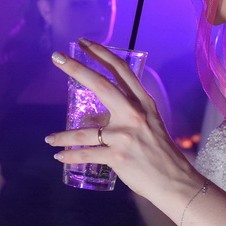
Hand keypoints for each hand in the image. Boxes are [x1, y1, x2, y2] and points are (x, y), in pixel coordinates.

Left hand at [45, 39, 200, 205]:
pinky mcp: (118, 157)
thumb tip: (101, 113)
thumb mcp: (150, 124)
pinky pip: (85, 154)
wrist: (175, 182)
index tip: (84, 43)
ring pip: (84, 131)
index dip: (102, 54)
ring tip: (50, 139)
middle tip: (57, 57)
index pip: (122, 70)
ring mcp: (125, 136)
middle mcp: (134, 115)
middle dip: (76, 68)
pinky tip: (60, 156)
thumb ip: (129, 113)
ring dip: (63, 136)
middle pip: (101, 85)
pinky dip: (70, 156)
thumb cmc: (160, 154)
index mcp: (144, 104)